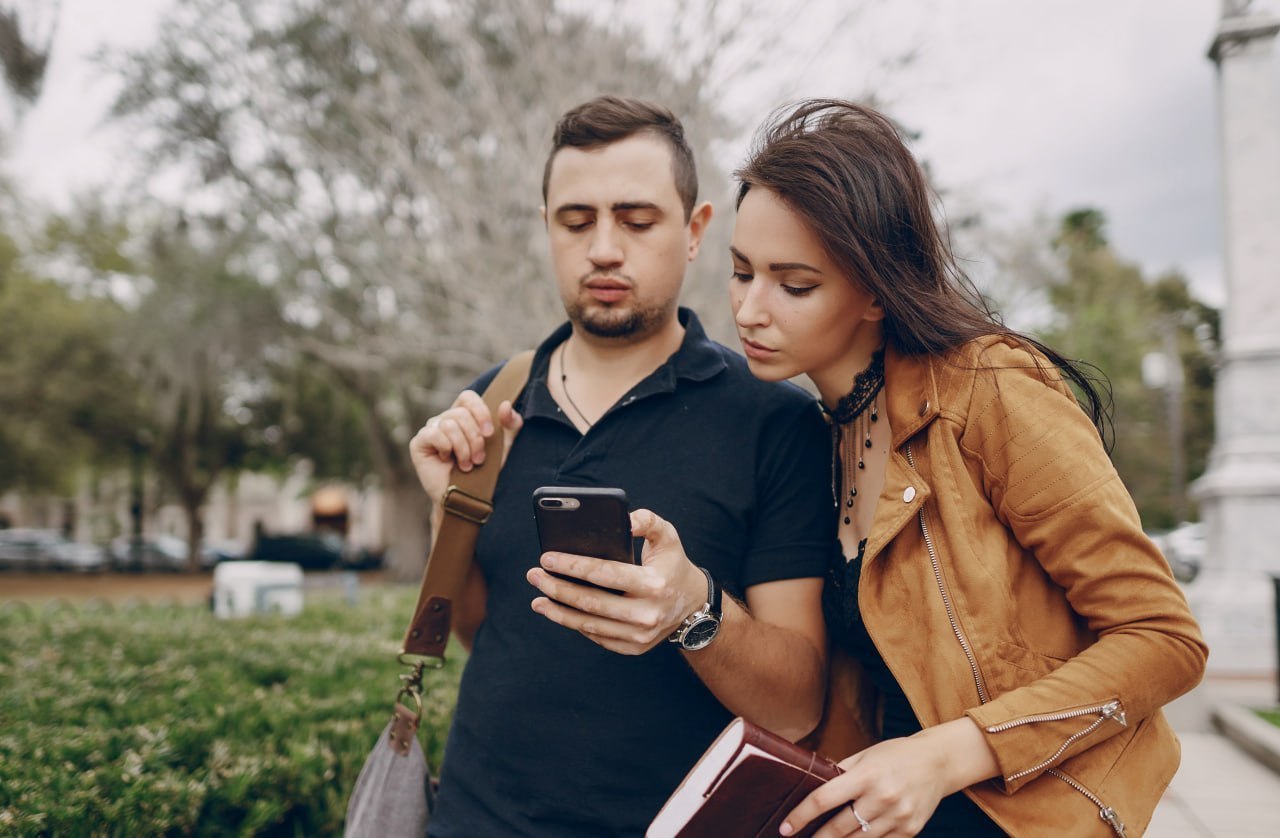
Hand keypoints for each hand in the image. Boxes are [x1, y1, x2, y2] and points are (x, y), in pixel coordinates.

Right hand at [409, 390, 522, 503]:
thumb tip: (506, 404)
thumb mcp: (504, 446)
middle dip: (474, 438)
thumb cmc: (484, 471)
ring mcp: (430, 430)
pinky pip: (434, 434)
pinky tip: (447, 460)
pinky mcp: (419, 443)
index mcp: (463, 416)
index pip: (467, 397)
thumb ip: (511, 424)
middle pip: (460, 413)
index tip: (490, 433)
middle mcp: (445, 420)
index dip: (480, 411)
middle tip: (479, 458)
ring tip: (467, 464)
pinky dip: (446, 448)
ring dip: (463, 448)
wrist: (468, 498)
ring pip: (449, 425)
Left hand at [526, 508, 707, 654]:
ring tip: (537, 598)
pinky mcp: (633, 648)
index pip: (605, 574)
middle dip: (557, 588)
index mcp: (654, 584)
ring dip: (558, 611)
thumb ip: (647, 521)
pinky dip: (574, 624)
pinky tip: (558, 611)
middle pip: (590, 602)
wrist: (693, 605)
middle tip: (534, 576)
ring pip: (588, 625)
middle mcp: (647, 613)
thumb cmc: (672, 564)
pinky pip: (596, 637)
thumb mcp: (668, 536)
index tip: (546, 557)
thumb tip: (623, 519)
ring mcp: (640, 635)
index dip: (573, 566)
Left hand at [780, 720, 997, 837]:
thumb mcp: (865, 755)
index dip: (801, 816)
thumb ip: (840, 772)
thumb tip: (811, 786)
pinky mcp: (910, 830)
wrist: (938, 761)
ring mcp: (898, 816)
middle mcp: (882, 796)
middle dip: (817, 837)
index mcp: (866, 774)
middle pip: (840, 827)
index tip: (786, 827)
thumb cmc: (895, 754)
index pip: (824, 799)